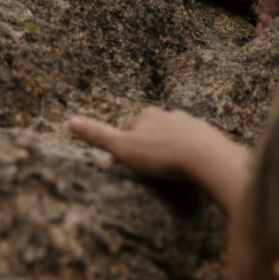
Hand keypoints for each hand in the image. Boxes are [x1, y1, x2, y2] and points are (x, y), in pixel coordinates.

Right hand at [69, 105, 251, 215]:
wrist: (208, 159)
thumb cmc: (163, 155)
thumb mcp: (124, 148)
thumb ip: (98, 135)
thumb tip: (70, 120)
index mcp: (145, 116)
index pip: (126, 130)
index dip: (120, 146)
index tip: (116, 161)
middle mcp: (167, 114)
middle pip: (149, 130)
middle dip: (143, 144)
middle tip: (140, 163)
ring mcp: (189, 124)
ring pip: (171, 135)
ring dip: (165, 146)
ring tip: (163, 164)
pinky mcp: (206, 136)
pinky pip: (192, 143)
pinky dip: (186, 151)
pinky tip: (187, 163)